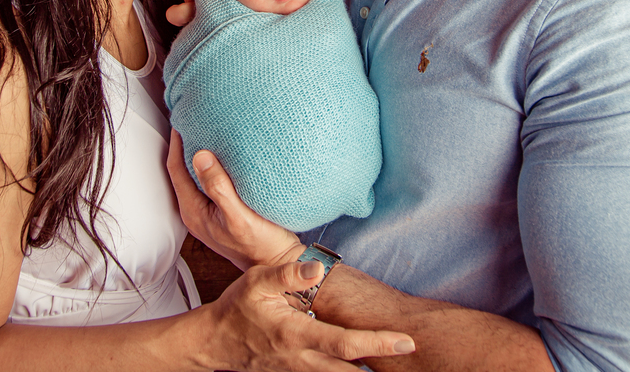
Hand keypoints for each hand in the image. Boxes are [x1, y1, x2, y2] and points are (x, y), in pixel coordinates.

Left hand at [169, 130, 301, 270]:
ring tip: (207, 130)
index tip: (183, 120)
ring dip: (198, 156)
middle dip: (184, 146)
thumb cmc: (260, 244)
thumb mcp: (238, 215)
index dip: (176, 143)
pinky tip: (223, 155)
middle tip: (193, 119)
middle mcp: (195, 211)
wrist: (277, 264)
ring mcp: (206, 212)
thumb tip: (200, 155)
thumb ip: (218, 187)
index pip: (176, 169)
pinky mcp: (219, 211)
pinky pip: (207, 182)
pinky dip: (211, 166)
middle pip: (181, 171)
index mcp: (193, 211)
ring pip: (194, 176)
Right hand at [203, 260, 415, 371]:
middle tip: (414, 353)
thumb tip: (318, 267)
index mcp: (297, 335)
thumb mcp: (256, 282)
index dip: (378, 343)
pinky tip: (366, 366)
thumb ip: (288, 274)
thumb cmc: (237, 308)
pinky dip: (349, 371)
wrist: (215, 342)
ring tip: (398, 363)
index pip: (345, 344)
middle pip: (352, 370)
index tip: (407, 341)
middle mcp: (303, 360)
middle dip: (383, 365)